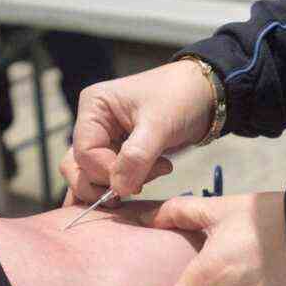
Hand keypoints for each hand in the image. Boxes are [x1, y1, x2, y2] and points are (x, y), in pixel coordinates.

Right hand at [61, 60, 213, 203]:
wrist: (206, 95)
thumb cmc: (181, 97)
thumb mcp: (159, 125)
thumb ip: (136, 158)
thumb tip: (118, 189)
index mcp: (94, 107)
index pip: (84, 153)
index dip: (107, 172)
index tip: (138, 180)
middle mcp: (93, 123)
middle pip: (79, 167)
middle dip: (108, 182)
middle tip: (141, 185)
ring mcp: (106, 139)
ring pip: (93, 176)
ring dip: (122, 184)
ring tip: (157, 172)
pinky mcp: (121, 152)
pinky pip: (112, 176)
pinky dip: (128, 184)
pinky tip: (152, 177)